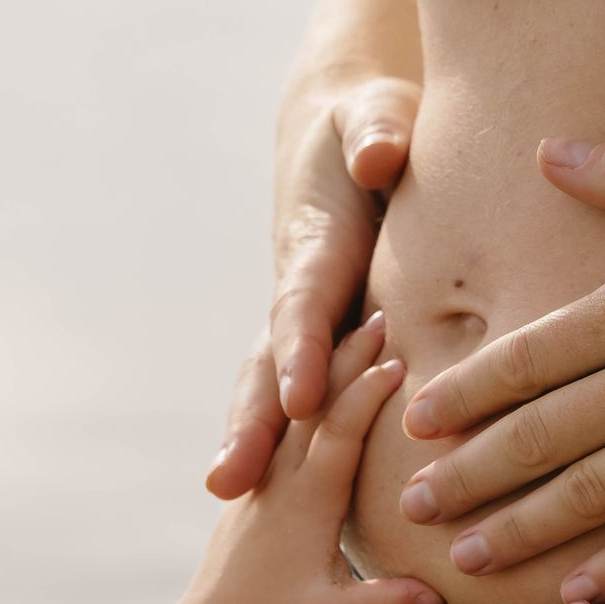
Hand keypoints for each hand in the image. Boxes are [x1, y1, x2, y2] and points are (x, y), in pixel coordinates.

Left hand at [195, 319, 443, 603]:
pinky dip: (315, 387)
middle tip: (385, 314)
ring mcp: (271, 472)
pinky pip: (290, 418)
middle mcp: (283, 475)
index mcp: (305, 500)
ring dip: (332, 364)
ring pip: (302, 404)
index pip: (338, 432)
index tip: (398, 359)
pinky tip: (334, 369)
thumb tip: (435, 595)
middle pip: (319, 401)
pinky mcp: (265, 477)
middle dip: (351, 356)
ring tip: (365, 327)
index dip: (366, 395)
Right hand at [206, 71, 422, 500]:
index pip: (306, 305)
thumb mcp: (379, 111)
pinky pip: (299, 394)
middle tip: (228, 477)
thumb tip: (379, 156)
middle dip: (249, 420)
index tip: (298, 398)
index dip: (300, 351)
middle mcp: (299, 291)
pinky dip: (281, 439)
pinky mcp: (316, 338)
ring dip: (248, 438)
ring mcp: (301, 319)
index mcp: (318, 245)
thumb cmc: (373, 124)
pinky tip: (281, 490)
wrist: (345, 133)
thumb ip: (378, 130)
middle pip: (267, 361)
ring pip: (269, 383)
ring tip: (224, 492)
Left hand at [399, 135, 604, 599]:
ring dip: (522, 531)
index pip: (527, 360)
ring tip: (468, 559)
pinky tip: (582, 592)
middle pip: (539, 437)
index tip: (417, 424)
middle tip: (408, 511)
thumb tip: (548, 152)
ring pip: (591, 496)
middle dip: (467, 477)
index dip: (466, 396)